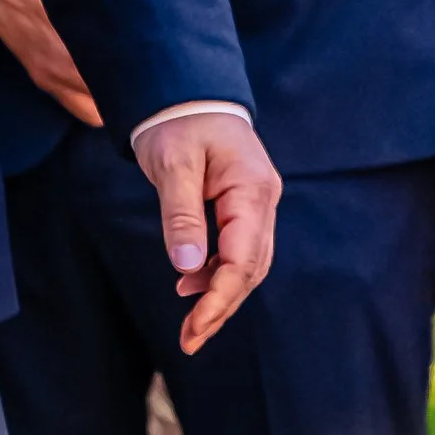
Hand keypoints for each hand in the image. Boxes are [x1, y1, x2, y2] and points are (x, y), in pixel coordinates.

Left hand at [131, 109, 281, 351]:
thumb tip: (186, 267)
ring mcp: (257, 205)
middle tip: (190, 340)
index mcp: (252, 189)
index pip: (243, 258)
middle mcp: (263, 200)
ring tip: (189, 322)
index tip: (195, 328)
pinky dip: (217, 274)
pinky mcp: (244, 208)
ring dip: (221, 295)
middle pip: (252, 269)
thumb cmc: (178, 122)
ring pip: (249, 264)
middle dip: (222, 307)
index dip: (220, 297)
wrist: (187, 93)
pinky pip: (239, 251)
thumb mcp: (172, 164)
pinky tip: (190, 284)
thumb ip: (180, 214)